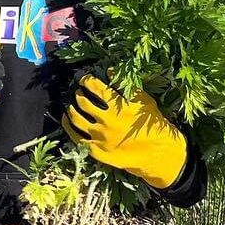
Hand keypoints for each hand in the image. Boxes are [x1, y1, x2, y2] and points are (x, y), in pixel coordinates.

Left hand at [63, 75, 186, 188]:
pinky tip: (66, 119)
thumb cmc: (153, 125)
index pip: (96, 88)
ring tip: (72, 105)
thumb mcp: (145, 102)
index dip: (87, 81)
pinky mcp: (96, 150)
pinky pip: (75, 137)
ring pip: (76, 118)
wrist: (158, 153)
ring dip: (71, 109)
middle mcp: (108, 121)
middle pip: (83, 103)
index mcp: (119, 107)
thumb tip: (111, 70)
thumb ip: (127, 86)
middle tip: (78, 92)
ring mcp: (100, 136)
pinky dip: (67, 126)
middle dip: (78, 95)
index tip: (84, 79)